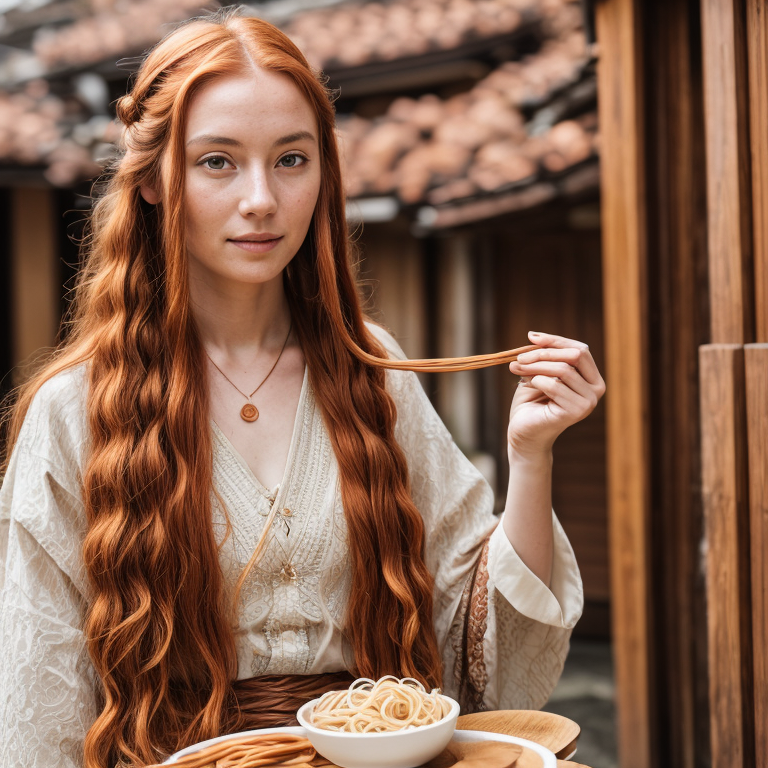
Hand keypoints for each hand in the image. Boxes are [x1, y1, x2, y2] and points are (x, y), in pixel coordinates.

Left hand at [507, 330, 605, 458]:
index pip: (580, 349)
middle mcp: (596, 390)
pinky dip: (536, 381)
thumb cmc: (531, 402)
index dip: (555, 340)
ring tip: (516, 369)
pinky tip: (527, 386)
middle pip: (575, 356)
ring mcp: (588, 402)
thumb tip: (535, 335)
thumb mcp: (538, 372)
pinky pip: (554, 385)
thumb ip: (543, 355)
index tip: (531, 337)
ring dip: (534, 366)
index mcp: (592, 378)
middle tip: (519, 358)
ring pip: (562, 369)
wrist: (523, 433)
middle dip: (543, 353)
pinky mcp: (576, 412)